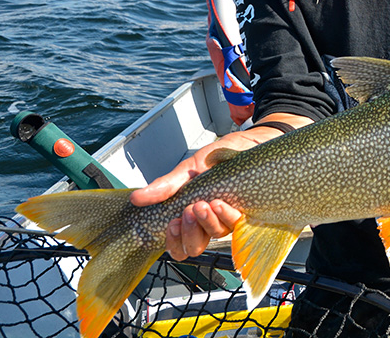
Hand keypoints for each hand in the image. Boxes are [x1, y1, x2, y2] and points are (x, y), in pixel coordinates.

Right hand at [129, 113, 311, 259]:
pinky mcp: (249, 212)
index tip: (172, 223)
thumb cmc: (221, 157)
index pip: (178, 245)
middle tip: (189, 211)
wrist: (251, 142)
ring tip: (204, 204)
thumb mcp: (190, 168)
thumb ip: (167, 185)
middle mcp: (210, 221)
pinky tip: (221, 203)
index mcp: (192, 215)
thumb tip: (137, 198)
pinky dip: (226, 215)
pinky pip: (236, 224)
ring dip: (207, 223)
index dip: (173, 241)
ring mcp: (229, 218)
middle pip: (194, 247)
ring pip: (215, 237)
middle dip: (189, 232)